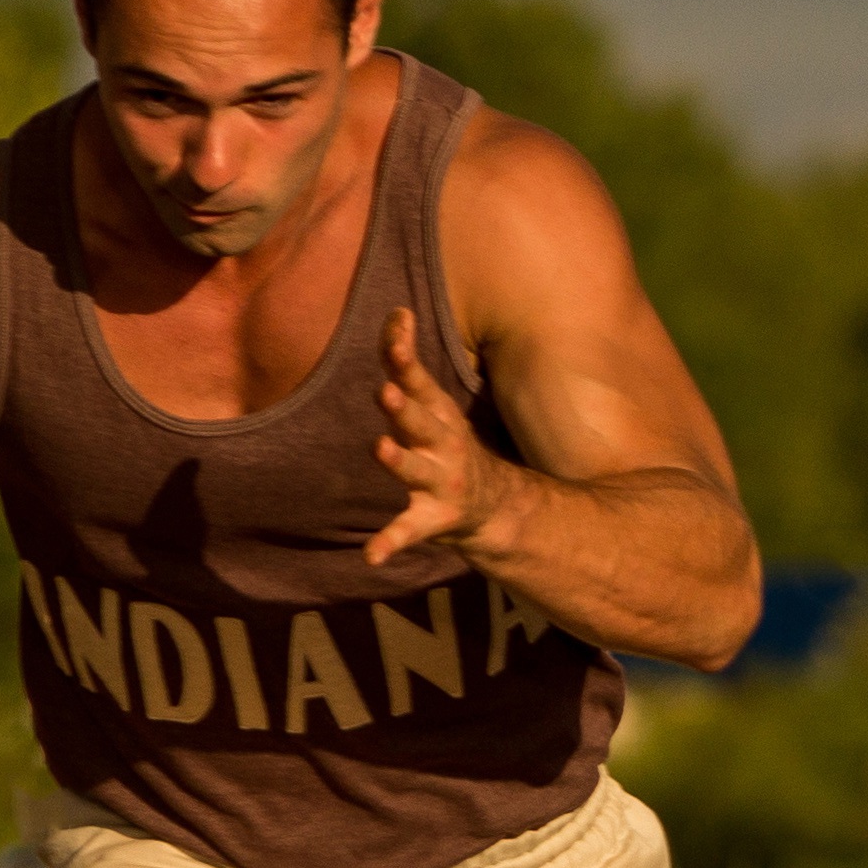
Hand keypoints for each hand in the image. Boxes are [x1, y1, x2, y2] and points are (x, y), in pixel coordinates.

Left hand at [366, 308, 526, 566]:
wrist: (496, 507)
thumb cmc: (450, 445)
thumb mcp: (436, 405)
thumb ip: (408, 365)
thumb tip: (397, 310)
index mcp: (439, 417)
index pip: (417, 379)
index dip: (403, 354)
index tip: (396, 322)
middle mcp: (443, 446)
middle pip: (420, 423)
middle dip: (405, 409)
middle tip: (387, 392)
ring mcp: (440, 483)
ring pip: (416, 471)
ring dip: (400, 461)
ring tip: (381, 449)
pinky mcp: (433, 519)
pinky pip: (408, 531)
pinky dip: (389, 543)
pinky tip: (371, 556)